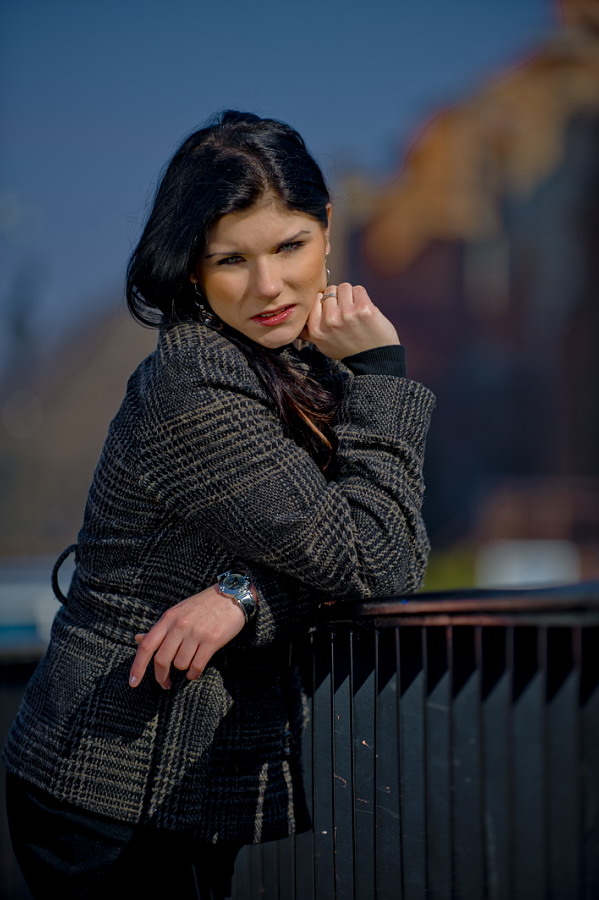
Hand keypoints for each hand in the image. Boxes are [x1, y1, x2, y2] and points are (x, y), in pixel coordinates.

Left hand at [129, 584, 244, 688]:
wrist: (231, 595)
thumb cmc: (202, 605)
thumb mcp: (177, 612)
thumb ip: (159, 628)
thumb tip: (138, 639)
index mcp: (168, 618)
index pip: (147, 646)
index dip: (138, 666)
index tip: (133, 682)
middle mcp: (180, 625)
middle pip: (162, 660)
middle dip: (161, 676)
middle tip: (165, 683)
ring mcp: (196, 633)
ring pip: (180, 664)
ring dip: (183, 669)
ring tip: (189, 663)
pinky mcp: (212, 640)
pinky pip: (197, 666)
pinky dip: (193, 673)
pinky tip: (194, 671)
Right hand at [299, 282, 399, 358]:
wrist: (375, 359)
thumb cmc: (349, 350)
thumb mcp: (323, 345)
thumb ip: (308, 332)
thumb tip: (296, 320)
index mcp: (316, 330)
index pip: (316, 298)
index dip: (326, 302)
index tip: (334, 312)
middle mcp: (329, 321)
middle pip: (330, 290)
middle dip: (339, 298)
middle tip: (346, 314)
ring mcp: (347, 314)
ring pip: (344, 287)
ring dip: (351, 295)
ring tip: (355, 311)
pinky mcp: (364, 308)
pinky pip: (359, 289)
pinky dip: (362, 297)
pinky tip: (365, 310)